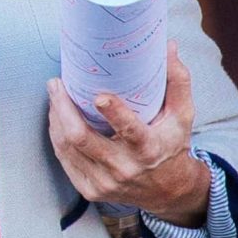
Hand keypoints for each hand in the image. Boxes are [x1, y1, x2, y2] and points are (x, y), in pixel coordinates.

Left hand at [47, 46, 209, 225]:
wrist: (168, 191)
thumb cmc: (172, 145)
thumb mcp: (183, 116)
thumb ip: (177, 81)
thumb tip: (169, 46)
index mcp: (148, 149)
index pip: (130, 131)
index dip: (114, 113)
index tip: (99, 95)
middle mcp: (124, 168)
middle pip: (82, 138)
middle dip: (63, 108)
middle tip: (56, 84)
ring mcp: (104, 182)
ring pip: (67, 147)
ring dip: (55, 119)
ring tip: (54, 96)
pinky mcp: (90, 190)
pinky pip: (65, 160)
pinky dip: (57, 137)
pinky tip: (56, 119)